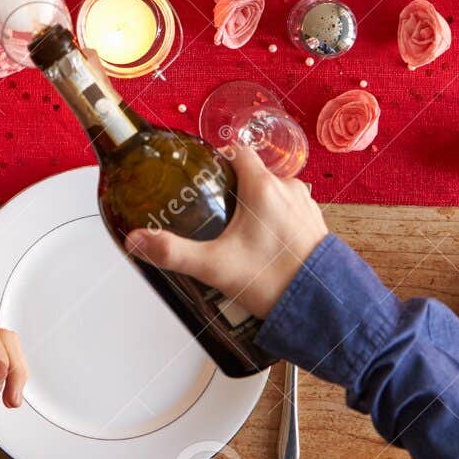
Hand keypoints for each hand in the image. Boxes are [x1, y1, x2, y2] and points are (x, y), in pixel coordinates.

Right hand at [124, 146, 327, 318]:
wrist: (322, 306)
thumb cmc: (273, 281)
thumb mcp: (214, 266)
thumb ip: (173, 253)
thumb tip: (136, 241)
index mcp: (262, 187)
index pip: (237, 152)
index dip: (218, 160)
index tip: (203, 178)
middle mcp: (287, 188)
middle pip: (253, 174)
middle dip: (232, 191)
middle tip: (214, 215)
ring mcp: (305, 205)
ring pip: (272, 193)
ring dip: (255, 207)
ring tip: (237, 234)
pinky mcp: (315, 224)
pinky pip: (289, 211)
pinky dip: (275, 221)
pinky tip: (263, 245)